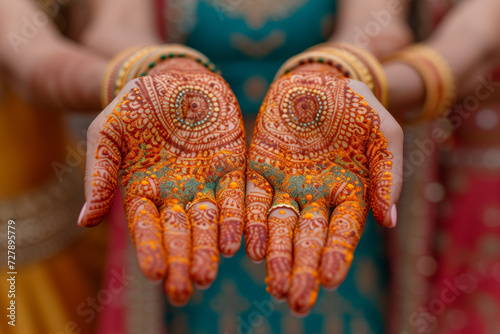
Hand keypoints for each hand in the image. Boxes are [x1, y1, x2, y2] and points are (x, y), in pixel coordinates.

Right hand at [78, 59, 245, 305]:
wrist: (173, 77)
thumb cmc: (135, 104)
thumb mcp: (107, 132)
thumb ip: (98, 174)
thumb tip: (84, 221)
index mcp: (142, 190)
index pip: (145, 226)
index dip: (149, 249)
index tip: (153, 274)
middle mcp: (175, 194)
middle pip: (179, 232)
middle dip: (181, 259)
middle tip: (185, 289)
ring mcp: (205, 183)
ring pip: (209, 222)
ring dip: (210, 248)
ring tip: (208, 274)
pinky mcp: (232, 168)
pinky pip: (237, 197)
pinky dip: (237, 220)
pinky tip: (239, 243)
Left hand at [244, 63, 402, 313]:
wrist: (319, 79)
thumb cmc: (357, 104)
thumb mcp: (383, 131)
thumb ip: (388, 172)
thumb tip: (389, 220)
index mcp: (349, 192)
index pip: (342, 231)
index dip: (336, 254)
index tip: (330, 280)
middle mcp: (316, 196)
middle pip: (308, 238)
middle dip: (302, 268)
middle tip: (295, 299)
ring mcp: (286, 184)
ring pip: (279, 226)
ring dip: (275, 255)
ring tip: (272, 283)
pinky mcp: (260, 169)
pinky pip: (254, 199)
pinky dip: (251, 222)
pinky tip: (248, 245)